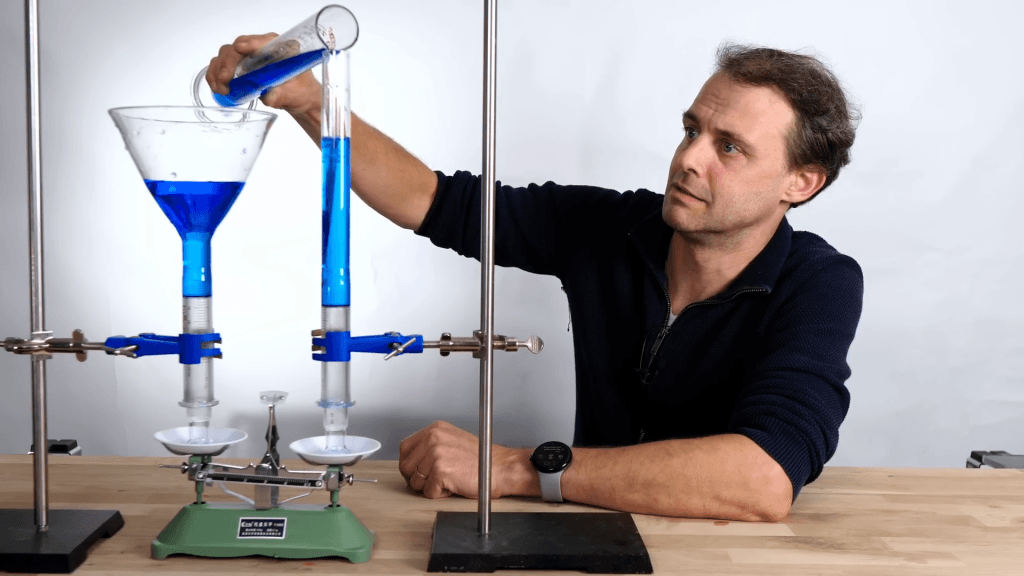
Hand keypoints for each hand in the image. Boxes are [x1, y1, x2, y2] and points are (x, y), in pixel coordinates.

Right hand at [205, 34, 321, 114]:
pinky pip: (222, 64)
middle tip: (225, 81)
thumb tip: (268, 95)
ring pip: (226, 54)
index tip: (240, 49)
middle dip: (228, 64)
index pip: (264, 41)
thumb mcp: (294, 95)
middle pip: (239, 47)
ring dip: (218, 71)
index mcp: (282, 48)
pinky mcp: (241, 64)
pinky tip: (217, 86)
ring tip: (221, 89)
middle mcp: (263, 47)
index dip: (251, 44)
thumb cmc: (300, 91)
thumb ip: (281, 95)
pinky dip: (215, 74)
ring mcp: (250, 54)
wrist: (298, 97)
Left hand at [398, 421, 535, 499]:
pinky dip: (440, 494)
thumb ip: (430, 447)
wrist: (500, 468)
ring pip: (415, 482)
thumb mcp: (452, 442)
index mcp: (435, 429)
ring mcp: (435, 453)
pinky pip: (428, 492)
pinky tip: (453, 485)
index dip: (410, 464)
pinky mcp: (440, 470)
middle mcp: (433, 438)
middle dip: (418, 478)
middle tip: (437, 479)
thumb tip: (412, 462)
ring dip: (431, 487)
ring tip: (449, 480)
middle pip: (406, 467)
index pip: (405, 448)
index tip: (420, 472)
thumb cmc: (479, 460)